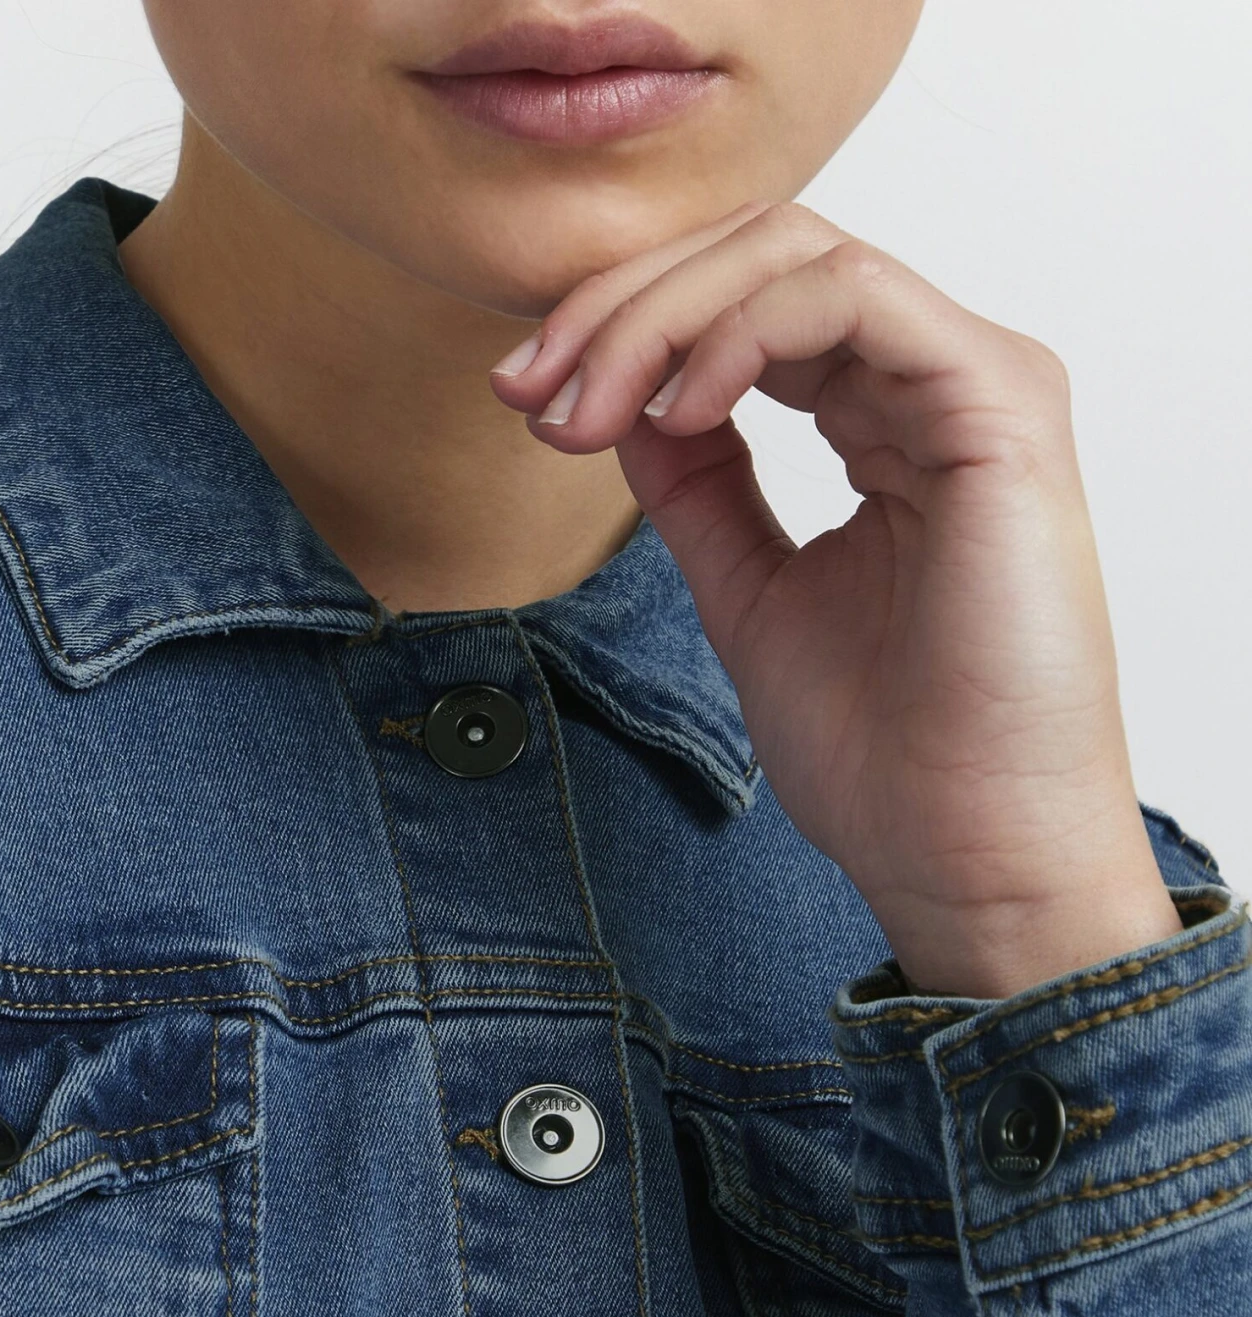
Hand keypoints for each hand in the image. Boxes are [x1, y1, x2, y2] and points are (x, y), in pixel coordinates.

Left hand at [489, 200, 1182, 996]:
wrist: (964, 854)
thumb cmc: (886, 757)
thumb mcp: (748, 592)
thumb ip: (699, 488)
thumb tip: (618, 400)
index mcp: (890, 422)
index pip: (748, 306)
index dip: (624, 330)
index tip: (524, 403)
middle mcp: (937, 385)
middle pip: (762, 255)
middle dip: (622, 307)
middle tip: (528, 389)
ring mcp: (975, 386)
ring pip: (797, 254)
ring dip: (660, 316)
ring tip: (584, 408)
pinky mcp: (1001, 404)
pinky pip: (851, 298)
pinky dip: (741, 332)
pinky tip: (675, 410)